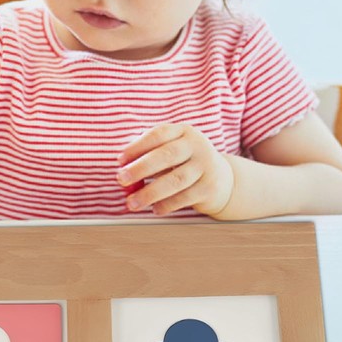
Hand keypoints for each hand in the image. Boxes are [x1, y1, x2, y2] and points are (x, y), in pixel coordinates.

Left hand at [116, 124, 234, 216]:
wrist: (221, 178)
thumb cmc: (185, 162)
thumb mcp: (171, 150)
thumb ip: (148, 153)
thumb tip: (122, 165)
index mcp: (183, 131)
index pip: (158, 134)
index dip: (137, 146)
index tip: (120, 160)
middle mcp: (196, 146)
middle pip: (167, 155)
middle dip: (141, 168)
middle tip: (121, 179)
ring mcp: (205, 166)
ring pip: (176, 180)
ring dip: (150, 192)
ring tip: (133, 202)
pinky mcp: (210, 187)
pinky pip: (185, 197)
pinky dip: (167, 205)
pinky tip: (155, 209)